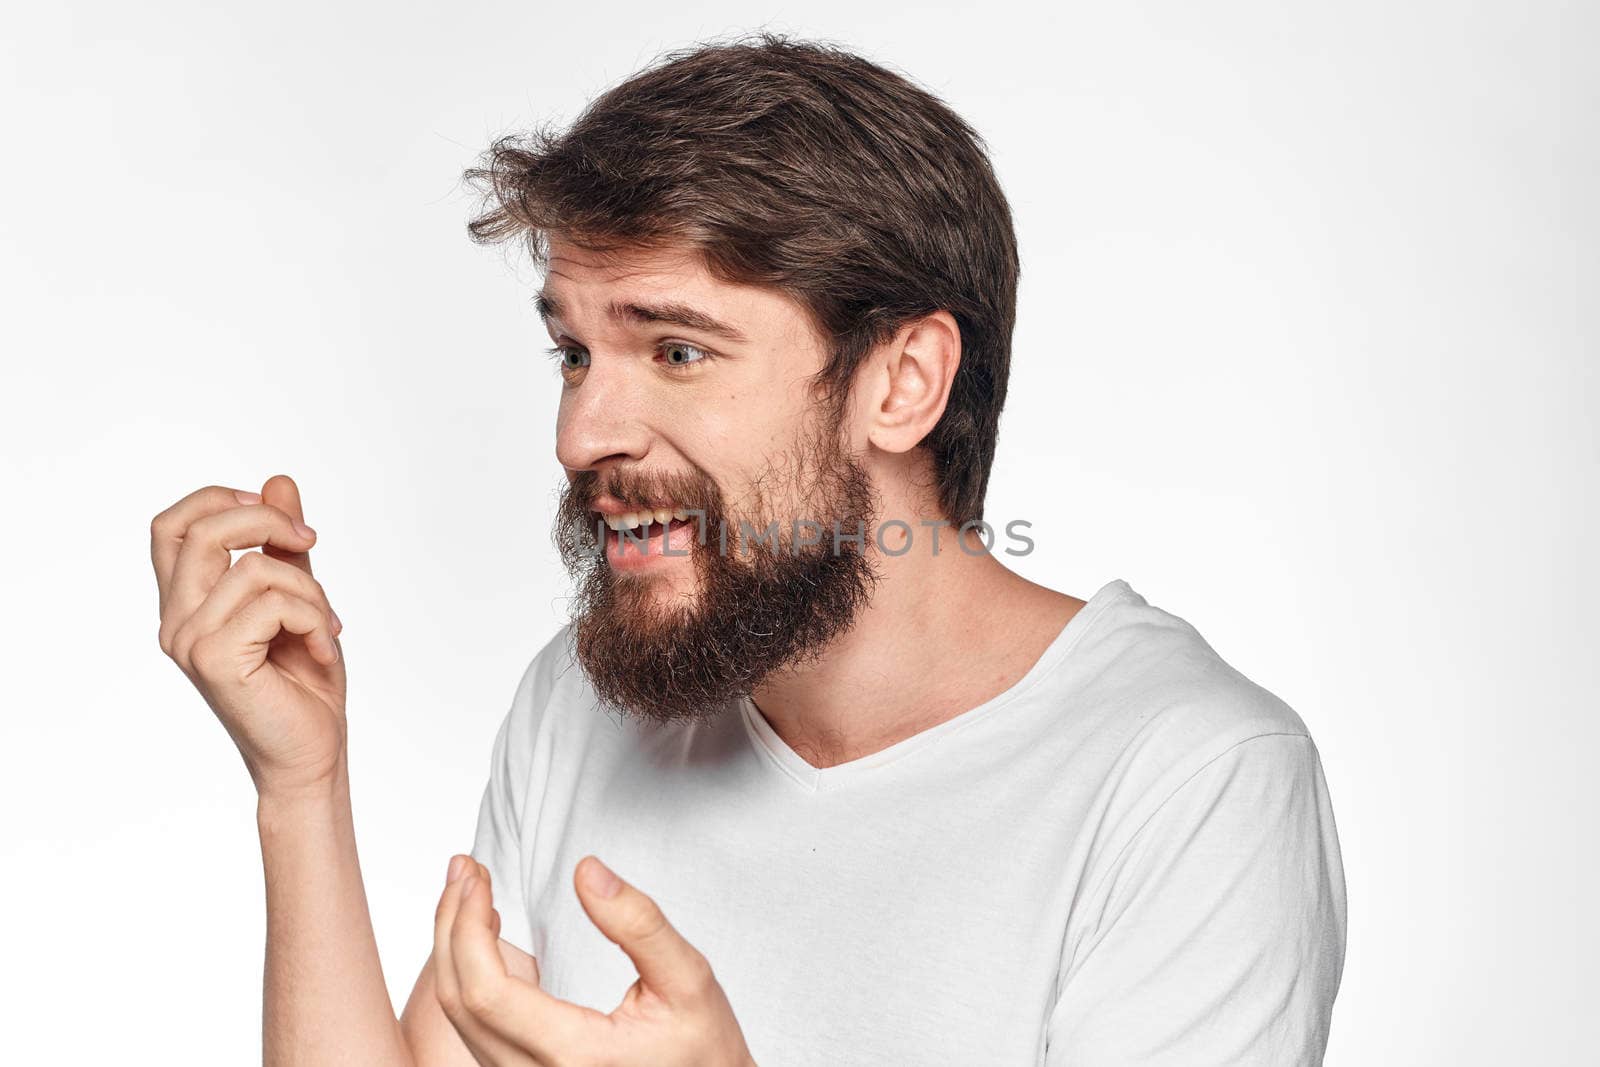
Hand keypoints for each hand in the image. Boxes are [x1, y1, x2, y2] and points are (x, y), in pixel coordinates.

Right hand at [151, 473, 346, 798]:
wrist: (312, 753)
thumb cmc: (303, 683)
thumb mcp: (298, 597)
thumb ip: (283, 545)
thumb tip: (278, 481)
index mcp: (187, 603)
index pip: (172, 526)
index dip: (218, 500)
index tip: (271, 511)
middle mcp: (176, 621)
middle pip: (204, 530)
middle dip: (269, 522)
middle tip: (310, 542)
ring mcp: (189, 641)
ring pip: (255, 569)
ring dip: (310, 591)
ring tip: (326, 626)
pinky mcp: (214, 660)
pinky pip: (273, 604)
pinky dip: (313, 619)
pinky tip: (322, 649)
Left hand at [433, 855, 756, 1066]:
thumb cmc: (702, 1049)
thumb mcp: (687, 978)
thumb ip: (637, 924)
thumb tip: (587, 872)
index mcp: (574, 1055)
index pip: (486, 992)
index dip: (467, 928)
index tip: (477, 877)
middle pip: (459, 1003)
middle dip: (450, 926)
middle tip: (465, 869)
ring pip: (459, 1021)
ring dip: (454, 950)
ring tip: (470, 892)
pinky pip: (476, 1031)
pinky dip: (469, 978)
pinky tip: (485, 938)